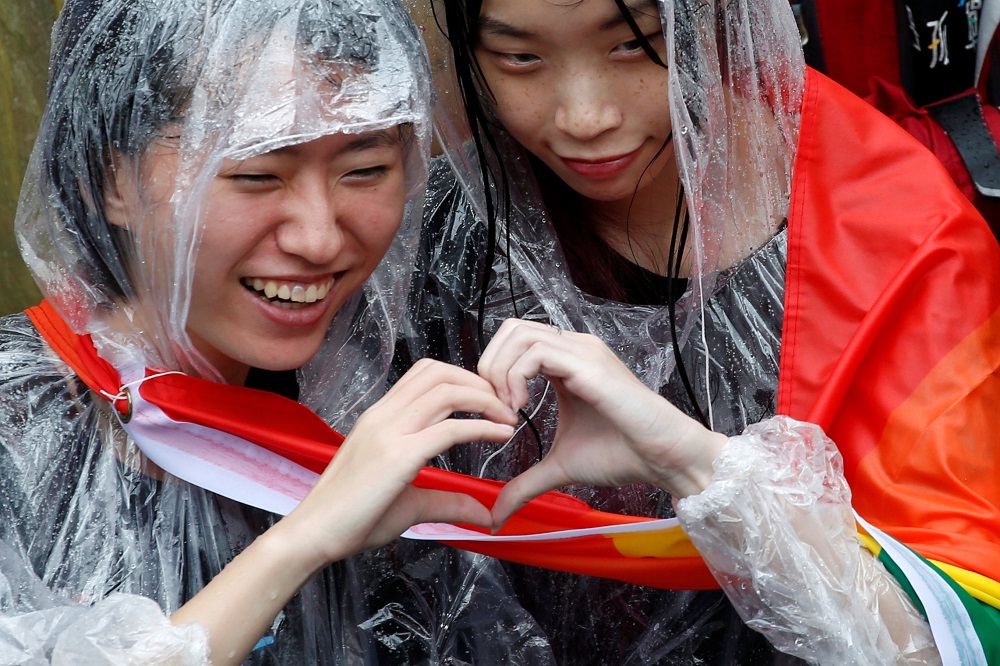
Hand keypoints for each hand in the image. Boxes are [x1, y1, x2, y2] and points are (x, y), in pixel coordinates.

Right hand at [277, 358, 517, 570]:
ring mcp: (389, 432)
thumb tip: (485, 513)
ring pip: (446, 391)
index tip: (488, 401)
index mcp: (381, 417)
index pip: (426, 374)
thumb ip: (448, 501)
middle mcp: (383, 416)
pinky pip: (449, 429)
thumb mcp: (409, 503)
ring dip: (486, 399)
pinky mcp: (398, 456)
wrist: (313, 535)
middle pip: (440, 373)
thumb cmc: (352, 519)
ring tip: (508, 417)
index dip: (463, 379)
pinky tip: (501, 434)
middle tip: (506, 405)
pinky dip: (482, 427)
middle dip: (480, 382)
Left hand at [477, 319, 726, 526]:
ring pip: (520, 334)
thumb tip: (497, 515)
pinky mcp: (588, 364)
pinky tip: (521, 409)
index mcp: (565, 363)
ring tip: (509, 410)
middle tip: (495, 406)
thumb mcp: (560, 466)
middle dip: (490, 364)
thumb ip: (526, 484)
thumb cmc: (621, 454)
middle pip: (512, 328)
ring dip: (501, 371)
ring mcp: (582, 352)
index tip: (496, 413)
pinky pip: (536, 352)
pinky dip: (516, 377)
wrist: (662, 458)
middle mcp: (573, 349)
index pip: (514, 340)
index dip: (493, 371)